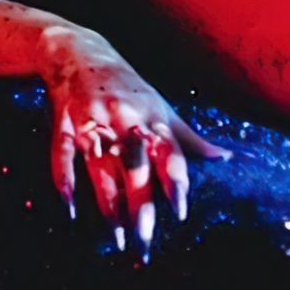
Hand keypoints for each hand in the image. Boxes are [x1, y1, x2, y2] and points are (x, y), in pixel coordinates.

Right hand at [41, 26, 230, 257]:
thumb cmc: (128, 86)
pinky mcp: (65, 123)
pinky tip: (71, 208)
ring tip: (117, 236)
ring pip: (100, 166)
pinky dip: (64, 179)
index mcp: (151, 116)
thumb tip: (225, 157)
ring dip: (108, 202)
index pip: (168, 151)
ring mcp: (92, 120)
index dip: (174, 180)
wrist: (80, 51)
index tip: (180, 211)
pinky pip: (64, 153)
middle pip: (134, 165)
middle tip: (146, 237)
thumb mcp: (160, 108)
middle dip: (140, 202)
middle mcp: (124, 118)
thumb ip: (189, 138)